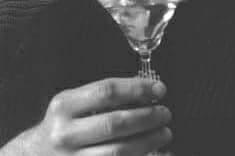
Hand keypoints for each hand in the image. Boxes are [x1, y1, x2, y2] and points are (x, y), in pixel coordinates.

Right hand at [1, 77, 171, 155]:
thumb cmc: (64, 125)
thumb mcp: (74, 103)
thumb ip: (104, 97)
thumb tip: (148, 92)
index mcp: (65, 106)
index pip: (107, 91)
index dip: (137, 89)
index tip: (160, 90)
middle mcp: (65, 134)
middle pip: (115, 123)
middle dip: (147, 118)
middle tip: (166, 114)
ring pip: (117, 152)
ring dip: (147, 142)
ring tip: (165, 133)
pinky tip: (156, 154)